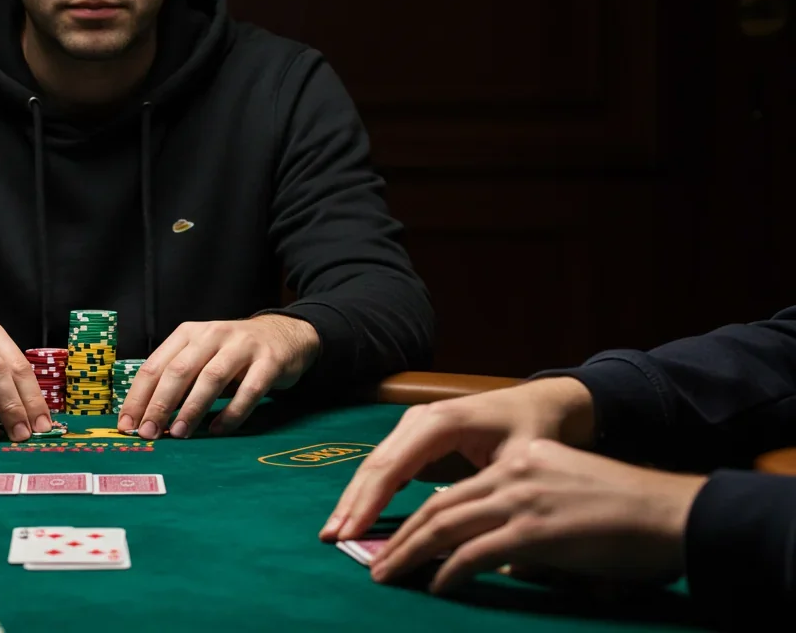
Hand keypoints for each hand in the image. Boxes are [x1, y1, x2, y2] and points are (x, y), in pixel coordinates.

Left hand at [117, 315, 318, 439]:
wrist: (284, 334)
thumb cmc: (232, 352)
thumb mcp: (200, 355)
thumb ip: (177, 379)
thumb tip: (146, 417)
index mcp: (188, 334)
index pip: (155, 366)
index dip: (138, 397)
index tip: (127, 425)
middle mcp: (212, 335)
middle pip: (179, 370)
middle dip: (160, 404)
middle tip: (149, 432)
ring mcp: (242, 346)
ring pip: (211, 378)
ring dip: (192, 408)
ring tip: (179, 433)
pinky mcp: (269, 362)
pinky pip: (249, 391)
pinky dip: (232, 413)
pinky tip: (218, 429)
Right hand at [321, 377, 595, 541]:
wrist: (539, 404)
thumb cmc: (534, 430)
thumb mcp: (522, 460)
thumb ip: (493, 490)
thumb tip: (473, 533)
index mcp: (441, 422)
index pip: (394, 466)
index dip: (370, 502)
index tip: (351, 532)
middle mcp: (419, 418)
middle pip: (375, 464)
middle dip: (351, 502)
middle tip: (329, 537)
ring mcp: (413, 424)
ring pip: (375, 464)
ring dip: (354, 499)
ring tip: (334, 531)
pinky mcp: (414, 436)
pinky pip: (386, 465)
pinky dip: (369, 492)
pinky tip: (356, 516)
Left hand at [363, 439, 704, 592]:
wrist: (672, 514)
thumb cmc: (629, 518)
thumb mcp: (567, 500)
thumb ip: (527, 523)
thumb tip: (501, 562)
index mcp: (522, 461)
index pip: (456, 489)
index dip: (418, 515)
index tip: (394, 536)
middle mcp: (514, 473)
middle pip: (439, 506)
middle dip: (401, 537)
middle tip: (375, 562)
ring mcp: (521, 500)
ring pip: (446, 527)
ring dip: (411, 555)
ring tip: (388, 576)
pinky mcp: (533, 531)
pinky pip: (475, 554)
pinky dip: (450, 572)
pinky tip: (436, 587)